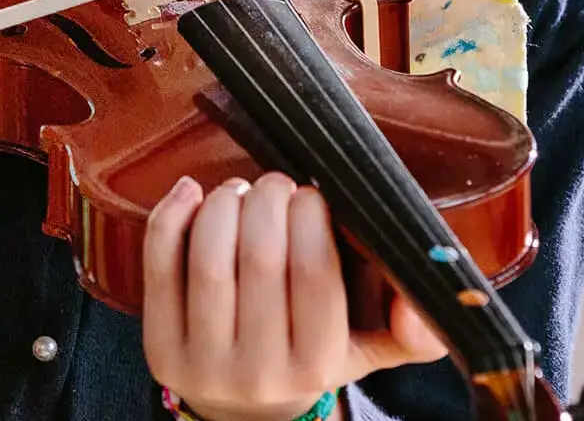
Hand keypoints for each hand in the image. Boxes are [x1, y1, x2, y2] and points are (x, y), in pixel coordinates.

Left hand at [142, 173, 445, 420]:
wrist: (245, 409)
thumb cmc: (311, 354)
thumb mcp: (368, 347)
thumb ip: (411, 328)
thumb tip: (424, 305)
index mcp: (319, 364)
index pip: (315, 272)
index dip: (312, 215)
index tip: (313, 194)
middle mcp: (260, 371)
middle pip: (260, 257)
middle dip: (268, 199)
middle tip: (275, 184)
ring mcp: (204, 362)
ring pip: (209, 259)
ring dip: (223, 204)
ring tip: (240, 193)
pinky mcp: (159, 348)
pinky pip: (159, 268)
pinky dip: (171, 218)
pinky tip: (192, 193)